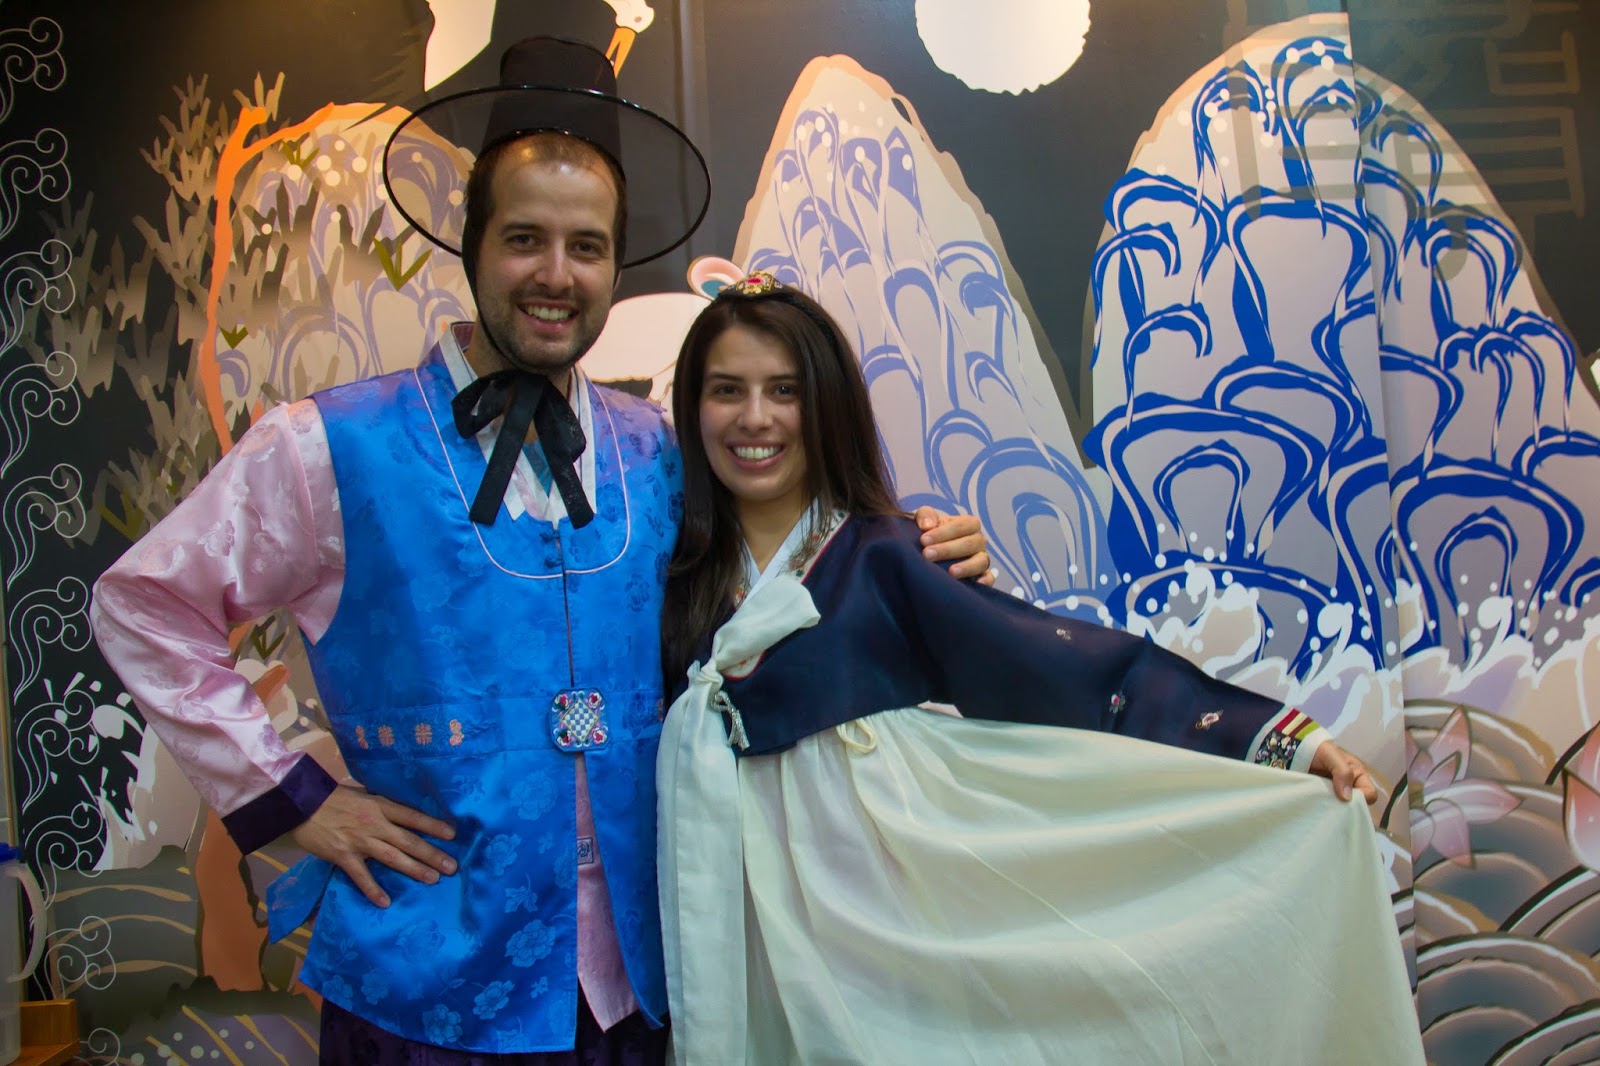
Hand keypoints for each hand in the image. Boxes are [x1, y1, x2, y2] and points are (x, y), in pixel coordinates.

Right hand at [289, 785, 457, 906]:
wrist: (300, 803)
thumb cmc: (332, 797)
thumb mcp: (362, 794)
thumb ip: (381, 805)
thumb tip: (402, 813)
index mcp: (380, 805)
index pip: (412, 816)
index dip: (433, 826)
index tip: (453, 835)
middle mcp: (374, 823)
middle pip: (409, 840)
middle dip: (432, 854)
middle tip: (452, 866)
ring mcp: (359, 841)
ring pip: (392, 857)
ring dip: (414, 869)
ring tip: (433, 879)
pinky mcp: (343, 856)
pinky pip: (361, 876)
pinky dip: (373, 890)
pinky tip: (385, 902)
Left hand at [914, 507, 994, 584]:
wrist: (931, 549)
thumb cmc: (931, 532)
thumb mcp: (926, 519)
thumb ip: (925, 515)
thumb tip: (927, 525)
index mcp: (969, 524)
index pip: (961, 526)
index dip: (943, 532)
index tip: (923, 540)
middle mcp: (978, 541)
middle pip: (970, 544)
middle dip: (948, 550)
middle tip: (927, 554)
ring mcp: (981, 558)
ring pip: (981, 561)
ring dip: (966, 567)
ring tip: (951, 572)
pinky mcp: (982, 575)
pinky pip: (989, 577)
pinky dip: (986, 580)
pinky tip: (976, 583)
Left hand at [1309, 741, 1377, 804]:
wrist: (1299, 751)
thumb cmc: (1319, 750)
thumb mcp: (1332, 756)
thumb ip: (1343, 772)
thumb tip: (1347, 797)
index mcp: (1358, 776)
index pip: (1370, 793)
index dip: (1363, 798)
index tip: (1347, 799)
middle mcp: (1351, 787)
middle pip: (1357, 805)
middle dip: (1347, 808)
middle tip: (1333, 805)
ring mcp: (1337, 794)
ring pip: (1343, 809)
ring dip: (1334, 809)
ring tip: (1323, 806)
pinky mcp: (1325, 799)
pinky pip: (1329, 809)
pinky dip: (1324, 809)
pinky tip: (1317, 808)